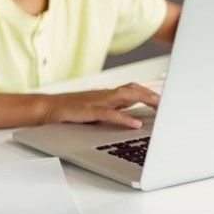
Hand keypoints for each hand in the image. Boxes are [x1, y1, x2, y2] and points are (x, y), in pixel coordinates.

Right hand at [41, 82, 159, 128]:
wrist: (44, 109)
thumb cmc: (69, 112)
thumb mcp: (95, 110)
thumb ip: (113, 111)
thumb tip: (134, 117)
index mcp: (106, 96)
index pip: (132, 89)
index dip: (150, 92)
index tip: (165, 100)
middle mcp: (103, 95)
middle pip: (132, 88)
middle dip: (151, 94)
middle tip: (169, 103)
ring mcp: (96, 102)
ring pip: (124, 95)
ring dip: (144, 99)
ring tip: (159, 107)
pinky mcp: (87, 111)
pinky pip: (109, 113)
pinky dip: (124, 118)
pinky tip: (135, 124)